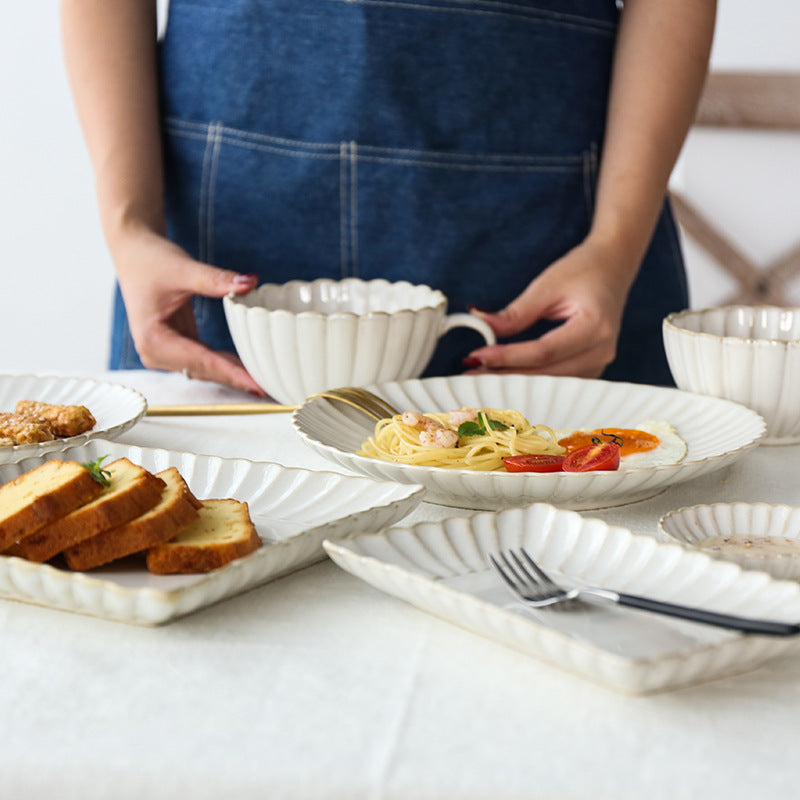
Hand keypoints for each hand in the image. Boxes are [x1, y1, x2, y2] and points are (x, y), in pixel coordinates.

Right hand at [112, 226, 265, 394]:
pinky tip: (249, 367)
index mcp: (153, 339)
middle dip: (236, 380)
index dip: (233, 374)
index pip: (202, 362)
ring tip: (266, 381)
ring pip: (206, 370)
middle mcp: (154, 353)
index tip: (258, 386)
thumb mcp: (184, 269)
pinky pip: (205, 360)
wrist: (134, 252)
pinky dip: (225, 363)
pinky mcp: (175, 346)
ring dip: (233, 374)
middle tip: (271, 388)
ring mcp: (163, 352)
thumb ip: (217, 279)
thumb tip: (251, 283)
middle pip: (204, 372)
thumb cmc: (151, 259)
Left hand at [463, 238, 636, 377]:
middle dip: (506, 375)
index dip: (507, 357)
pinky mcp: (592, 367)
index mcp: (595, 326)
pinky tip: (504, 376)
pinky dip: (530, 379)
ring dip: (515, 381)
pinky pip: (557, 381)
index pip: (543, 351)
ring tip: (481, 376)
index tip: (477, 356)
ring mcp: (600, 362)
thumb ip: (515, 312)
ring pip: (551, 383)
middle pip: (546, 373)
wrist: (613, 266)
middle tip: (470, 374)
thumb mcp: (546, 285)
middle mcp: (602, 350)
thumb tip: (481, 325)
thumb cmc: (583, 270)